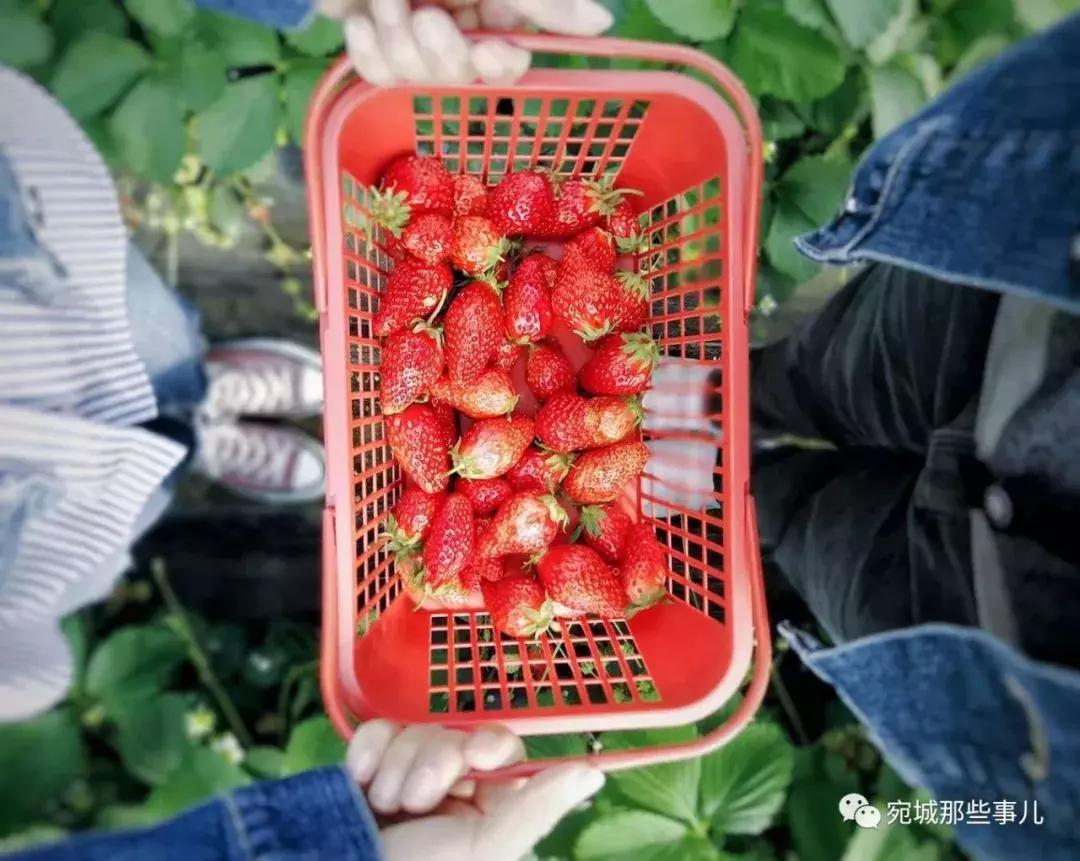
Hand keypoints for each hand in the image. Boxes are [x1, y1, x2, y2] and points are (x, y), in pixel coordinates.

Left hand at [318, 0, 613, 85]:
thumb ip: (544, 1)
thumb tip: (603, 21)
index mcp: (492, 4)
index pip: (509, 61)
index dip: (500, 66)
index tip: (492, 51)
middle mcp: (457, 21)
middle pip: (464, 76)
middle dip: (443, 51)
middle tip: (428, 15)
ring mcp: (413, 34)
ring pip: (419, 78)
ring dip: (400, 39)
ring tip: (389, 0)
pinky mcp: (372, 42)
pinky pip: (378, 76)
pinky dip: (368, 48)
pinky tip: (362, 19)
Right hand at [346, 720, 603, 860]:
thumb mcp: (486, 851)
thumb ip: (536, 808)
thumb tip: (594, 772)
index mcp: (489, 805)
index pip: (500, 747)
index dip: (487, 744)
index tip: (474, 756)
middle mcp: (453, 785)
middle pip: (455, 733)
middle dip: (432, 763)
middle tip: (415, 801)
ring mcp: (408, 771)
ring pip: (416, 729)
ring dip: (397, 767)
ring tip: (385, 806)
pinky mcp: (369, 763)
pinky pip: (378, 728)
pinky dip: (367, 752)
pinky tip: (360, 780)